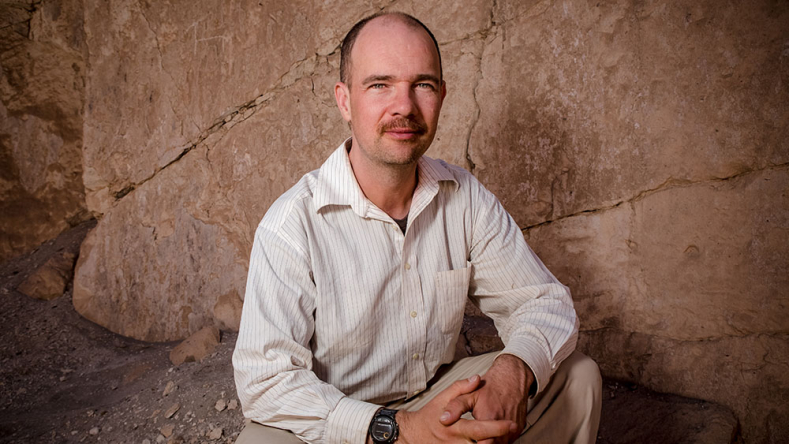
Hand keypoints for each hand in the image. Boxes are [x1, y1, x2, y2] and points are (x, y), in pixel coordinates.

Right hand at [395, 375, 516, 443]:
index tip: (511, 423)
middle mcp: (456, 442)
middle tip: (513, 432)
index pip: (480, 429)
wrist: (412, 435)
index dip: (497, 427)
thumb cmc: (428, 416)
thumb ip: (461, 388)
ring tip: (504, 439)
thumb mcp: (442, 398)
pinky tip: (490, 441)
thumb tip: (476, 379)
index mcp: (454, 427)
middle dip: (499, 441)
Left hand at [440, 355, 532, 443]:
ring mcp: (513, 429)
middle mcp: (504, 426)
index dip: (471, 443)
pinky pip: (506, 440)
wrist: (512, 378)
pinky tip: (490, 433)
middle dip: (481, 442)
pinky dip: (498, 439)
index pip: (481, 443)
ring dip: (490, 441)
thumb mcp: (469, 394)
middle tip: (470, 438)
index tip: (465, 440)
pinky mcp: (518, 430)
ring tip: (480, 436)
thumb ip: (455, 407)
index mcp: (490, 418)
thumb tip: (443, 420)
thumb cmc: (490, 387)